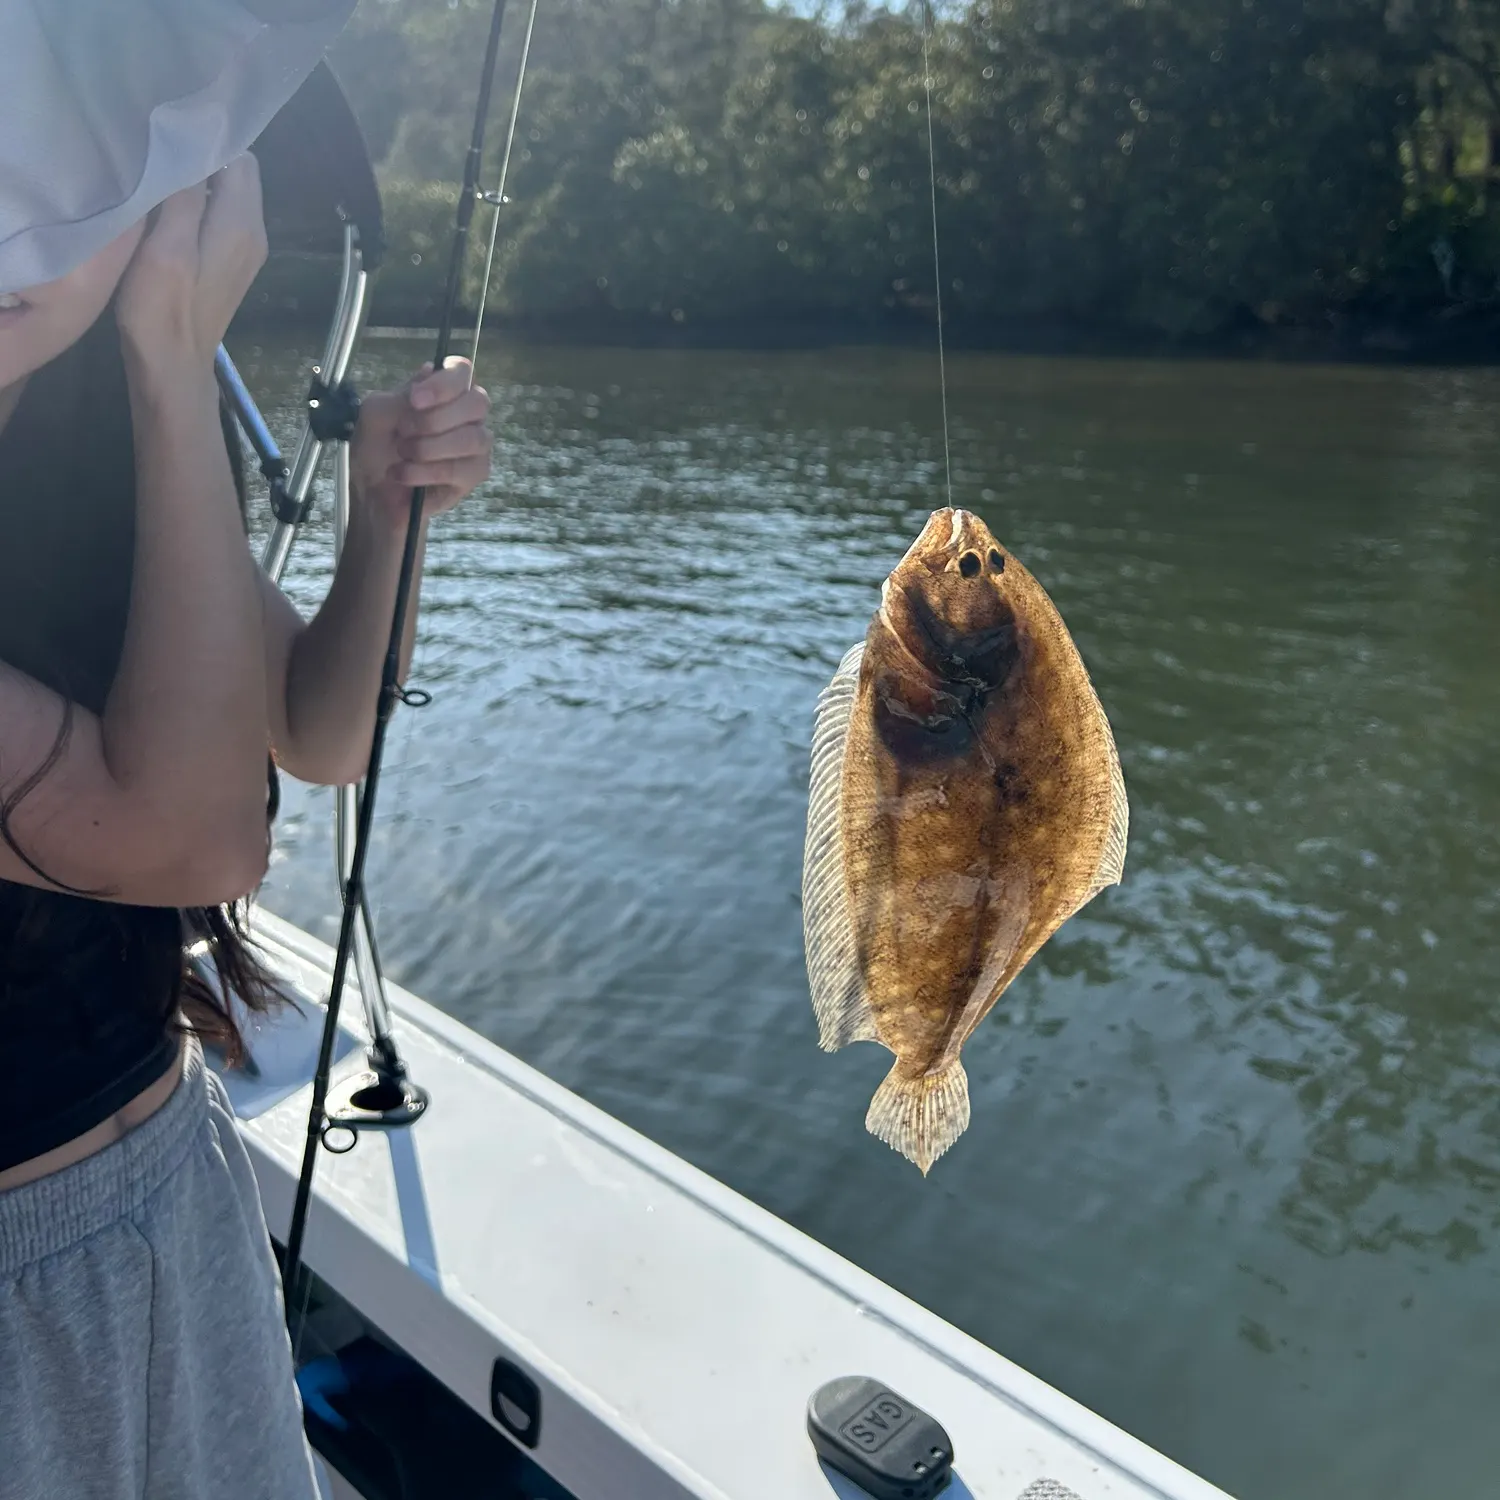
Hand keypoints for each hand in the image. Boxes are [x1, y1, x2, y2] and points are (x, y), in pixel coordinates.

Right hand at [116, 155, 267, 370]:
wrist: (171, 364)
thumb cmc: (163, 308)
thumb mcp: (168, 245)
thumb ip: (185, 196)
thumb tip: (192, 145)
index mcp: (243, 225)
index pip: (240, 157)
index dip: (207, 139)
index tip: (169, 132)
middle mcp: (253, 234)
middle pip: (236, 174)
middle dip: (201, 157)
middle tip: (157, 152)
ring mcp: (243, 251)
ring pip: (226, 195)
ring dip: (195, 181)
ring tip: (156, 176)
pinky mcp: (228, 263)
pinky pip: (218, 217)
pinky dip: (196, 205)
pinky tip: (164, 208)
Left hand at [350, 357, 491, 528]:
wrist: (371, 494)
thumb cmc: (374, 450)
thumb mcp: (375, 414)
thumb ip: (402, 394)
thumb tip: (430, 372)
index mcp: (444, 392)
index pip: (462, 371)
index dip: (444, 384)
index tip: (416, 400)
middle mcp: (466, 415)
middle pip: (477, 403)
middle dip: (435, 419)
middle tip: (403, 432)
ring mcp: (475, 446)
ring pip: (472, 438)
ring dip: (428, 448)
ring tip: (402, 454)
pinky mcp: (473, 476)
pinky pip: (460, 469)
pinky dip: (426, 472)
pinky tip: (404, 474)